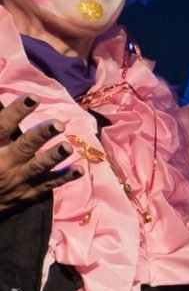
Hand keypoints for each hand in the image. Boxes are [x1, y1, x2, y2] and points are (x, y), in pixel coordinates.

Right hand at [0, 96, 81, 212]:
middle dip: (41, 135)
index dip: (16, 111)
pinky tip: (79, 169)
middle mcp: (5, 162)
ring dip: (53, 157)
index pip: (3, 126)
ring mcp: (19, 179)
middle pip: (24, 146)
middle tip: (57, 124)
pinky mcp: (30, 192)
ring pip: (38, 167)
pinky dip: (65, 177)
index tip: (33, 98)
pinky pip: (49, 185)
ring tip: (67, 147)